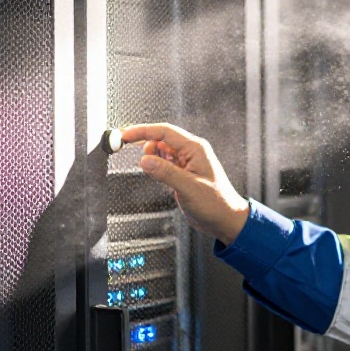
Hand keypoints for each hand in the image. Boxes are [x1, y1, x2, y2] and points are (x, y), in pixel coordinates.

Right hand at [116, 123, 250, 244]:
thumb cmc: (216, 204)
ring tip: (145, 166)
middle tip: (124, 144)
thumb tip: (145, 160)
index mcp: (195, 148)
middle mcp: (191, 152)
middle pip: (161, 137)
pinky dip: (154, 164)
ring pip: (161, 150)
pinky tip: (151, 171)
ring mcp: (186, 162)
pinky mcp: (182, 173)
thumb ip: (166, 173)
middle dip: (143, 140)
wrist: (225, 220)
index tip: (126, 134)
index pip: (164, 132)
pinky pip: (164, 162)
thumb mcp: (189, 187)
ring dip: (149, 154)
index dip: (143, 131)